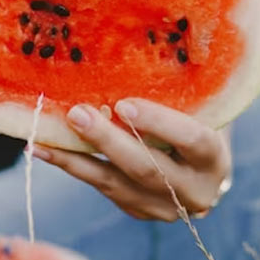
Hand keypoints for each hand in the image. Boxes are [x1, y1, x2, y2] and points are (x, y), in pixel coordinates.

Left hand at [34, 98, 231, 220]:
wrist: (203, 169)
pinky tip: (45, 150)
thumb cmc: (200, 121)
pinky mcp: (139, 211)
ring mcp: (165, 208)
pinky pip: (102, 188)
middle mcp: (194, 192)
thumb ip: (180, 90)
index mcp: (215, 160)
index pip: (191, 141)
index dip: (159, 123)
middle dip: (108, 141)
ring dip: (76, 159)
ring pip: (116, 184)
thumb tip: (138, 48)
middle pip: (147, 168)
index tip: (124, 104)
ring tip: (44, 138)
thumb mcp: (201, 106)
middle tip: (77, 114)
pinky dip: (73, 167)